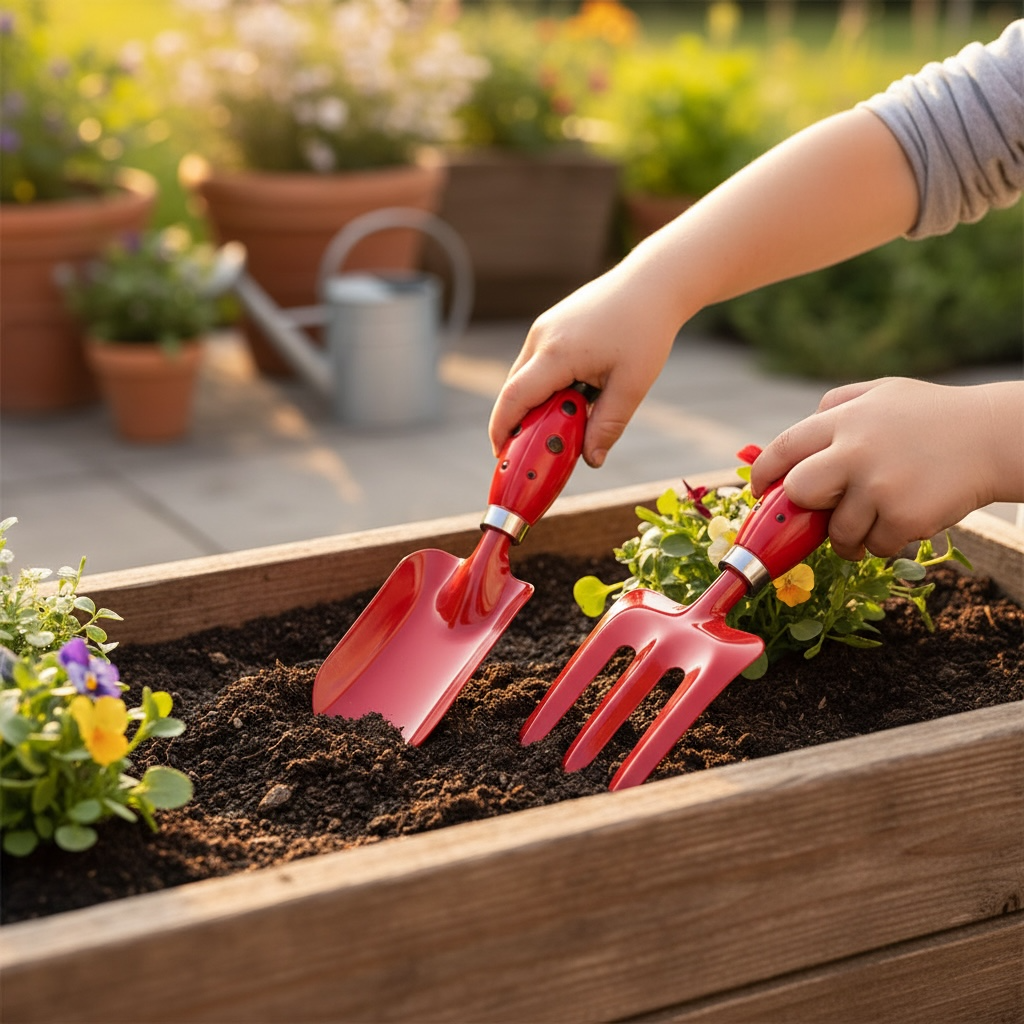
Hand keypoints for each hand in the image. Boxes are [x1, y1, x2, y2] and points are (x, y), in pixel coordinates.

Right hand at [488, 262, 681, 467]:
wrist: (653, 282)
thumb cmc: (645, 329)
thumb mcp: (631, 385)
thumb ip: (607, 426)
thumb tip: (591, 460)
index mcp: (557, 353)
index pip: (514, 398)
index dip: (502, 430)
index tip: (501, 456)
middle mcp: (542, 338)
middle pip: (514, 390)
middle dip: (520, 423)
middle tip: (535, 451)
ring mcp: (544, 328)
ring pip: (526, 377)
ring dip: (537, 404)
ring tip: (562, 424)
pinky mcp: (552, 325)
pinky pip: (538, 363)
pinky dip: (546, 386)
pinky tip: (573, 398)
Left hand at [750, 377, 1018, 558]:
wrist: (994, 437)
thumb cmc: (933, 417)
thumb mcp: (881, 394)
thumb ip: (835, 407)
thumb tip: (794, 442)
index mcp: (844, 419)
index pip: (783, 449)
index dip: (764, 475)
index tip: (760, 492)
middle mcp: (855, 451)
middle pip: (800, 493)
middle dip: (805, 507)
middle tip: (823, 509)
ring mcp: (879, 486)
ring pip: (837, 531)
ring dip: (849, 534)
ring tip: (873, 518)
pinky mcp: (904, 517)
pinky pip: (874, 546)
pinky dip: (883, 542)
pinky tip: (902, 520)